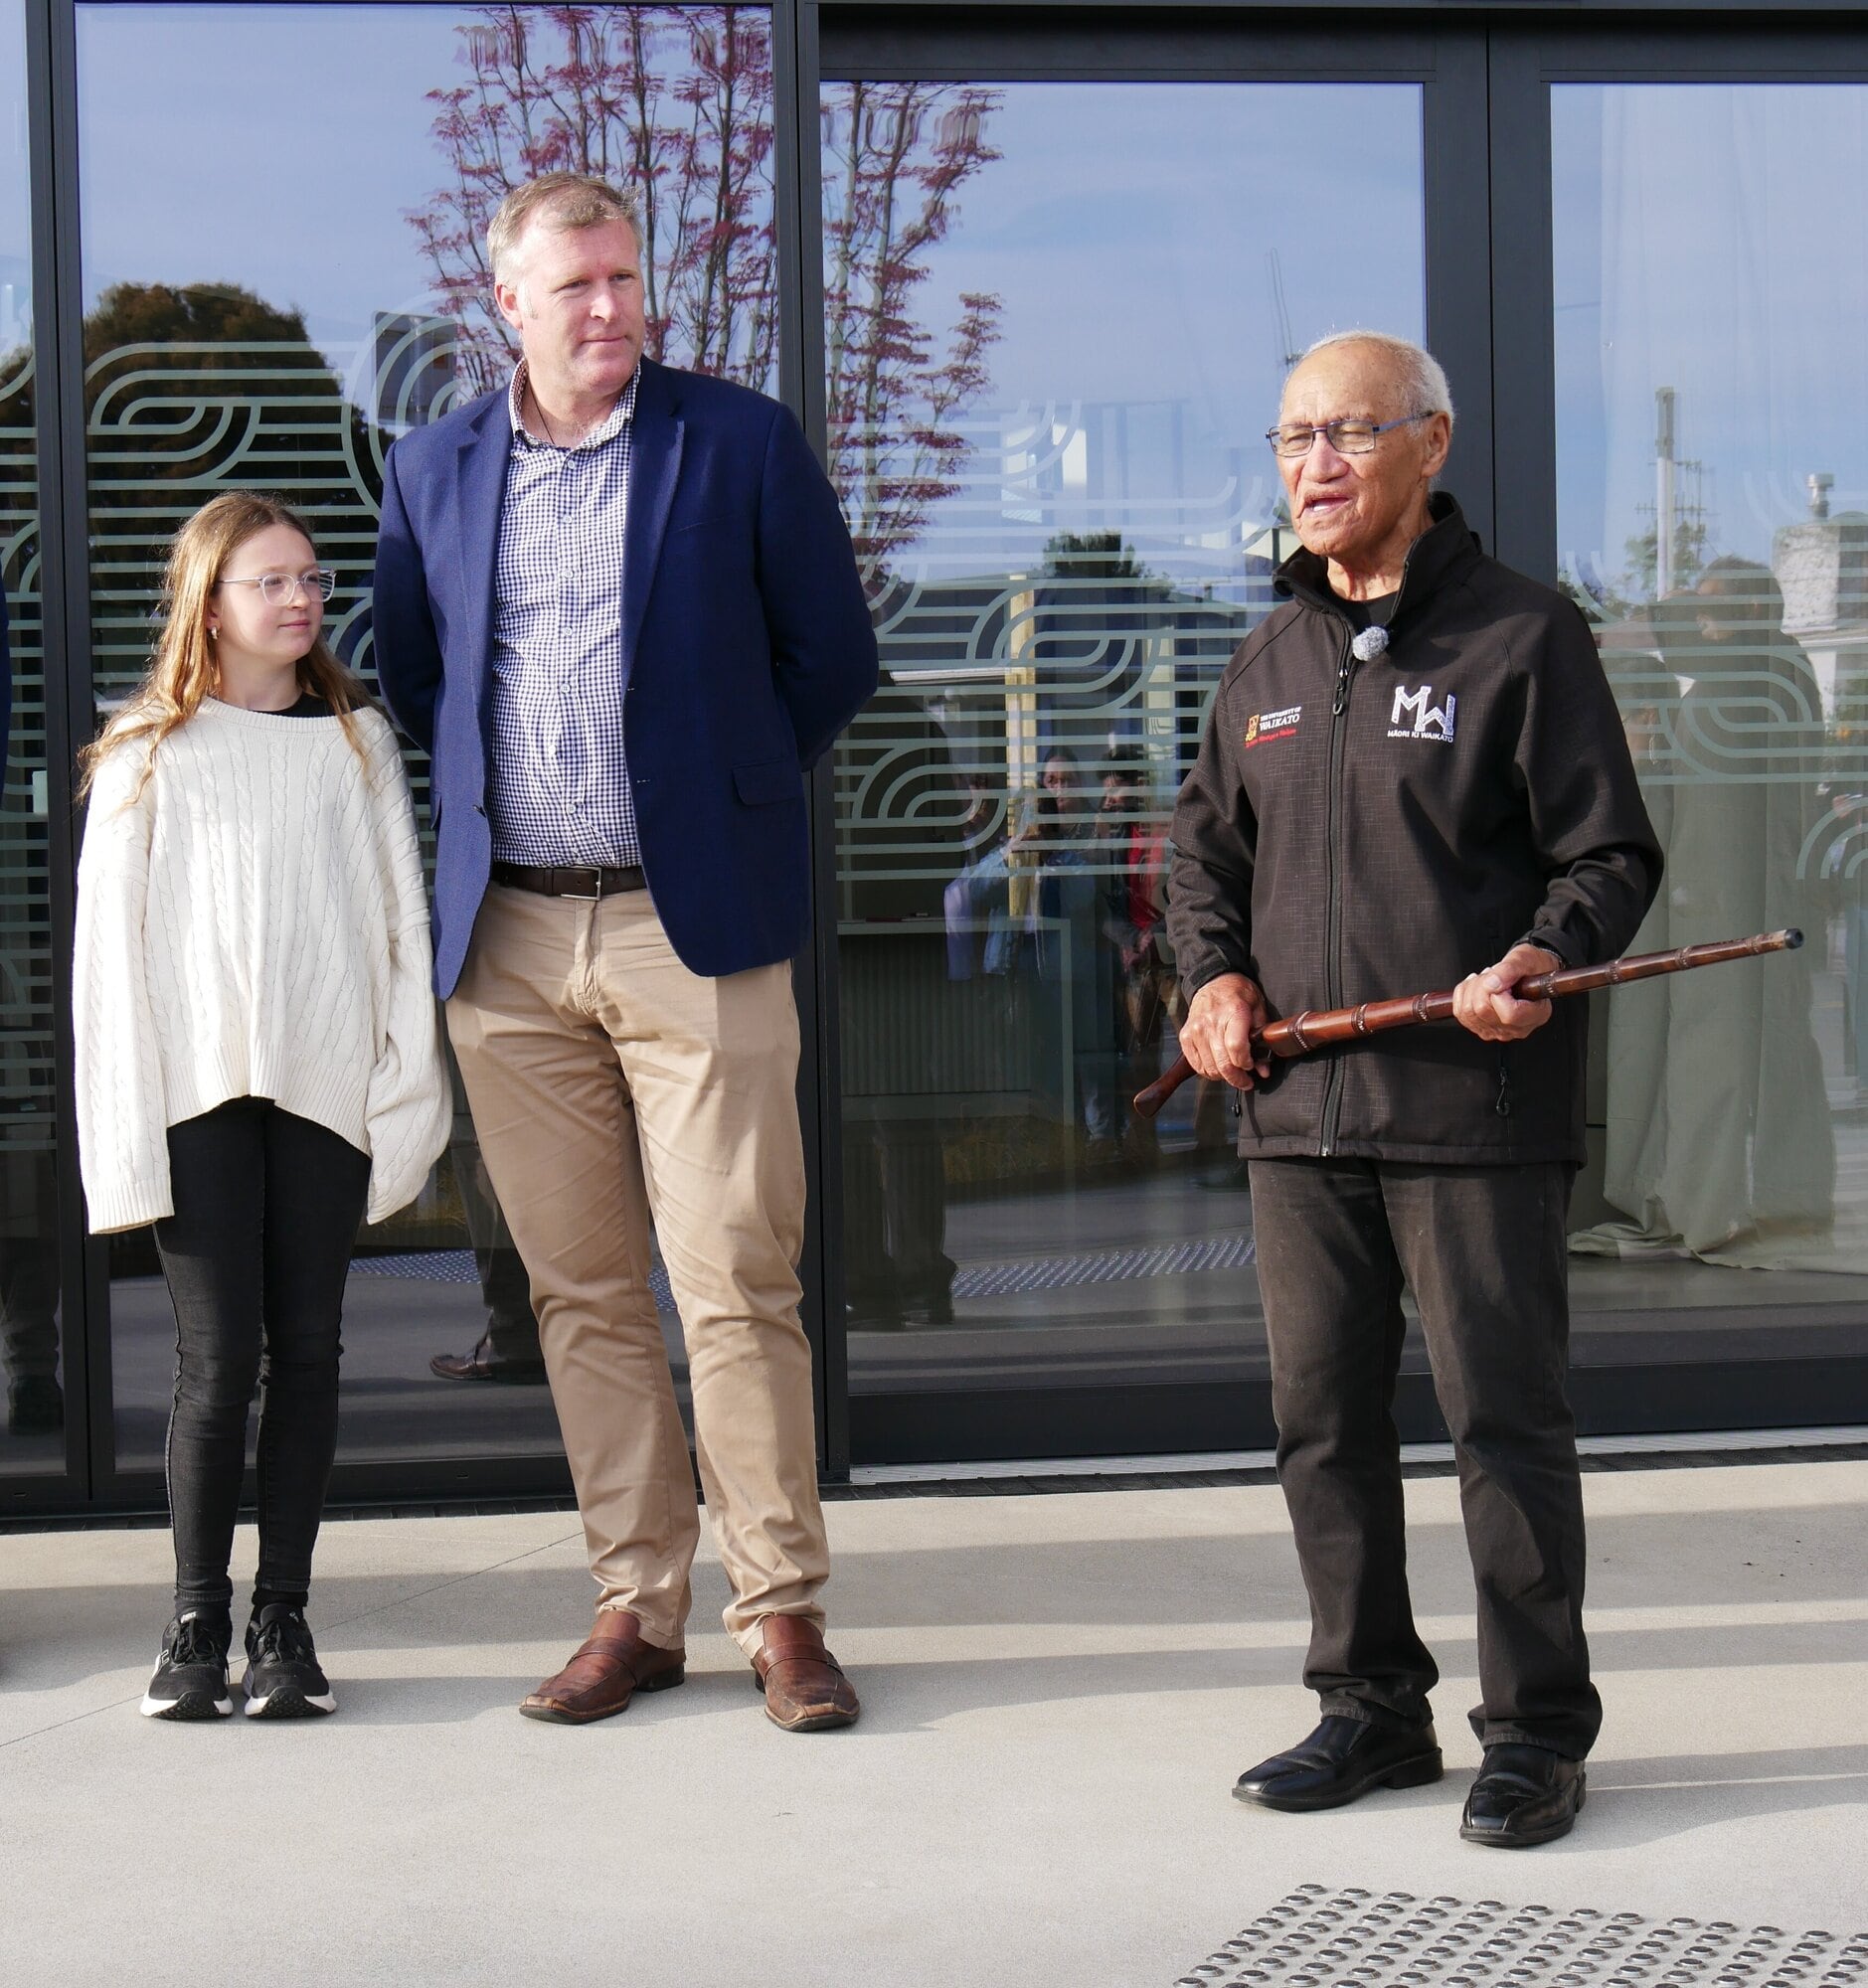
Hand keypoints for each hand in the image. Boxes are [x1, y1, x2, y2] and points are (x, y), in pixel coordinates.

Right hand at [1179, 973, 1271, 1088]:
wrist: (1214, 981)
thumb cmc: (1239, 994)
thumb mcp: (1258, 1010)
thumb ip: (1263, 1040)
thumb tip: (1263, 1070)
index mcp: (1233, 1012)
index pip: (1236, 1048)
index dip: (1245, 1064)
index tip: (1251, 1066)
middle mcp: (1211, 1022)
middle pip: (1223, 1063)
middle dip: (1237, 1078)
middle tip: (1245, 1082)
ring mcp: (1196, 1030)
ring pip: (1210, 1068)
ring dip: (1223, 1076)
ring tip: (1232, 1072)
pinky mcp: (1185, 1036)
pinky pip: (1197, 1065)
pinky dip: (1208, 1071)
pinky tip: (1218, 1067)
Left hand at [1452, 943, 1559, 1042]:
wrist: (1528, 973)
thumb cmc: (1531, 967)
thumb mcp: (1525, 959)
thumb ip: (1510, 970)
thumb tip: (1491, 984)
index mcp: (1536, 1014)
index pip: (1510, 1014)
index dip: (1498, 994)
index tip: (1501, 980)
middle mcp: (1518, 1027)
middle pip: (1483, 1011)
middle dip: (1481, 986)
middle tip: (1493, 974)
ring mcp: (1499, 1030)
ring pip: (1468, 1013)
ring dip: (1471, 989)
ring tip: (1486, 979)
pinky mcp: (1483, 1028)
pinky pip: (1461, 1013)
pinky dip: (1463, 994)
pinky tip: (1476, 986)